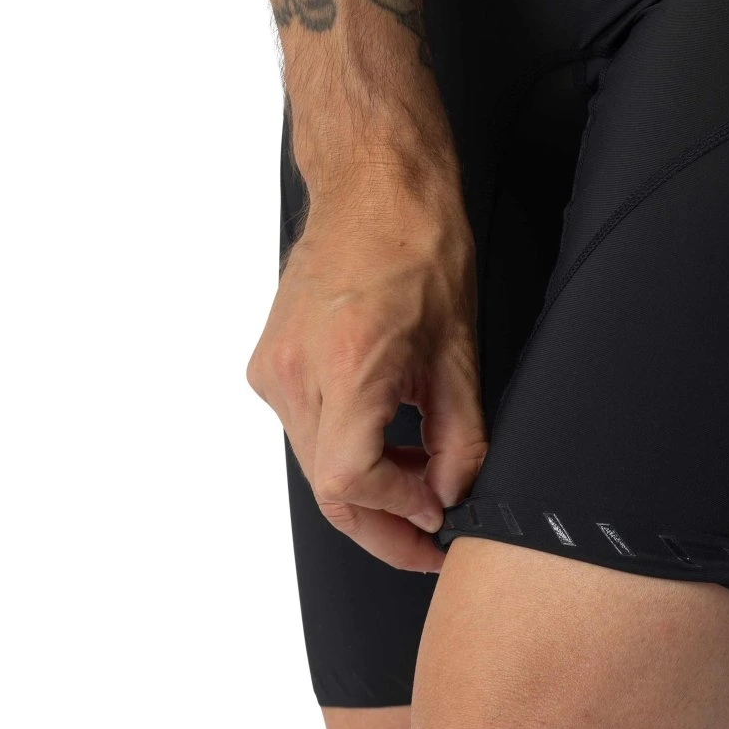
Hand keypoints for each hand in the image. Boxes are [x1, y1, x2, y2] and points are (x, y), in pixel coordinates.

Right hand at [247, 165, 486, 572]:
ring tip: (419, 480)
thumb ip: (459, 437)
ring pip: (316, 466)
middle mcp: (296, 372)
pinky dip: (346, 453)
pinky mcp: (269, 366)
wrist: (372, 188)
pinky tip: (387, 443)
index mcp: (347, 365)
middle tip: (427, 540)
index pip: (352, 482)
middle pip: (328, 488)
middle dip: (383, 524)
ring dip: (368, 489)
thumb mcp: (459, 352)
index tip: (438, 514)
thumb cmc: (418, 246)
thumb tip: (450, 493)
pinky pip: (306, 433)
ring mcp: (274, 370)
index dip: (399, 513)